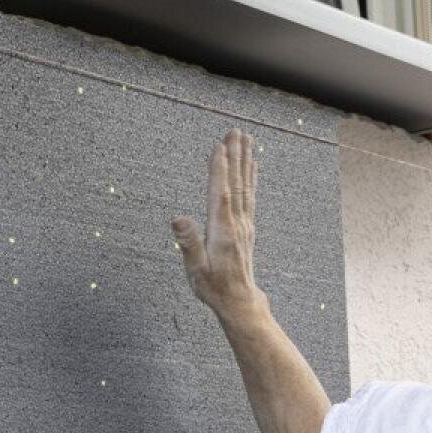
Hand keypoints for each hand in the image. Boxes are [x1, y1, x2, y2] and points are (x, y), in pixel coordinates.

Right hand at [174, 128, 267, 317]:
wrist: (238, 300)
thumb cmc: (213, 286)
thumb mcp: (196, 269)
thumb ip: (188, 243)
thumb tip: (178, 218)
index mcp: (222, 230)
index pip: (220, 194)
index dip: (219, 170)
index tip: (219, 147)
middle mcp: (236, 223)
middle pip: (236, 183)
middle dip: (235, 156)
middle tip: (235, 131)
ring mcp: (244, 223)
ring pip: (245, 186)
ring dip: (245, 161)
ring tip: (246, 139)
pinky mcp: (247, 226)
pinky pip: (250, 195)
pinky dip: (251, 177)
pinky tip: (253, 165)